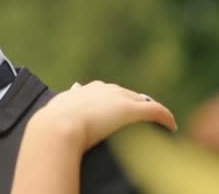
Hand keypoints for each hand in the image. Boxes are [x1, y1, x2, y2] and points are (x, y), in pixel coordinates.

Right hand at [28, 80, 176, 151]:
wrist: (57, 128)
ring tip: (155, 123)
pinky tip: (171, 126)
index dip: (112, 103)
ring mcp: (118, 99)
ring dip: (148, 111)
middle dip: (132, 104)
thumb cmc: (50, 127)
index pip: (105, 93)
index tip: (115, 114)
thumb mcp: (53, 118)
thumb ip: (56, 118)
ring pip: (141, 101)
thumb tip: (47, 129)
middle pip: (124, 94)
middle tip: (138, 119)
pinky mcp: (132, 110)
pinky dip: (164, 118)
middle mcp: (103, 89)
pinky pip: (155, 111)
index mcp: (84, 91)